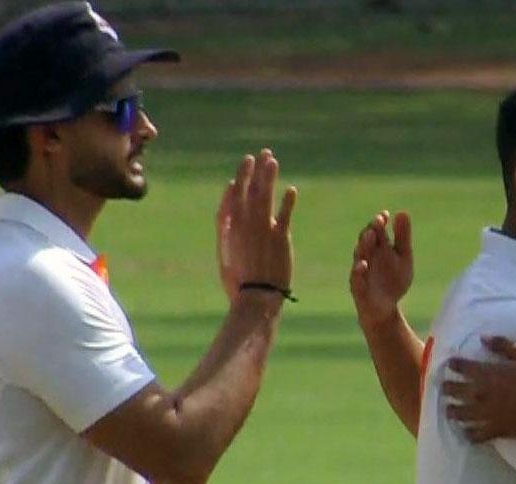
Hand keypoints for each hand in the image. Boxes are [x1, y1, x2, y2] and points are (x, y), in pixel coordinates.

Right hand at [216, 149, 297, 302]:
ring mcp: (262, 229)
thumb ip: (225, 232)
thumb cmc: (238, 282)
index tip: (243, 169)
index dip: (238, 181)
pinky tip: (291, 189)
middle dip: (253, 171)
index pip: (232, 198)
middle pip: (248, 191)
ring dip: (268, 177)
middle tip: (260, 154)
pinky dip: (287, 201)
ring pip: (264, 196)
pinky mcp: (280, 237)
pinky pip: (285, 214)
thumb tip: (226, 213)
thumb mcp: (224, 255)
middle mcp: (243, 224)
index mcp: (228, 229)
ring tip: (272, 160)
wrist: (255, 297)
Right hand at [350, 210, 413, 328]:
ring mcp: (361, 273)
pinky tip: (363, 265)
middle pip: (365, 241)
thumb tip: (402, 212)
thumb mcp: (403, 257)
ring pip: (359, 257)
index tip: (385, 215)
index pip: (375, 231)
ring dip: (364, 246)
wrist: (386, 309)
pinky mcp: (359, 290)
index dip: (379, 222)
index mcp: (377, 248)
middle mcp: (366, 257)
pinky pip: (356, 280)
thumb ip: (402, 237)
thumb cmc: (393, 280)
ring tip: (370, 236)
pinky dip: (358, 272)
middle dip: (371, 230)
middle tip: (378, 221)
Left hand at [442, 336, 515, 442]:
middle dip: (447, 388)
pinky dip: (468, 433)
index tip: (450, 364)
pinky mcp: (494, 430)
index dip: (454, 365)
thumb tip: (483, 338)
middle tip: (444, 387)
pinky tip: (465, 432)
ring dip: (452, 411)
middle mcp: (481, 394)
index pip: (463, 367)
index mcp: (488, 374)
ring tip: (449, 410)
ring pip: (460, 414)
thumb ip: (503, 345)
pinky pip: (475, 434)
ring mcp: (486, 414)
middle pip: (455, 391)